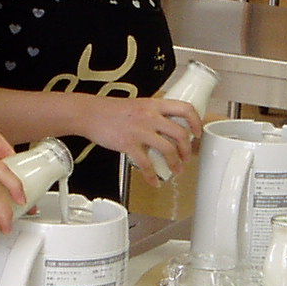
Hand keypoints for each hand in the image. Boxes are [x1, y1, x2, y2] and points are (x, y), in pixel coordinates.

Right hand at [85, 97, 201, 181]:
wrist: (89, 113)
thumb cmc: (111, 110)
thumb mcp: (138, 104)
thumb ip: (153, 113)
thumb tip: (166, 126)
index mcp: (154, 104)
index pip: (185, 109)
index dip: (196, 122)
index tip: (197, 132)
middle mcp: (150, 116)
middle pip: (180, 134)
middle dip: (187, 150)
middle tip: (186, 157)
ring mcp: (140, 130)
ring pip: (168, 150)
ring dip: (175, 164)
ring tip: (175, 170)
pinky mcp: (128, 144)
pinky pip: (146, 164)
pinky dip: (152, 176)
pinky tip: (154, 181)